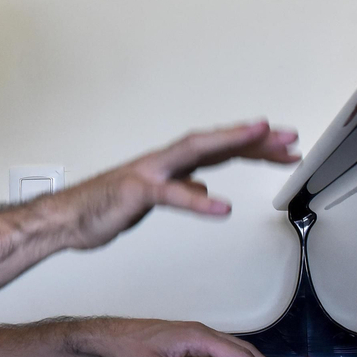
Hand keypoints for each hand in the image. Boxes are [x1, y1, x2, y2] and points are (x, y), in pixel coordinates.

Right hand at [45, 121, 299, 250]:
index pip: (218, 149)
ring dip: (231, 142)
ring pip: (196, 150)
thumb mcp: (152, 201)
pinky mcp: (135, 192)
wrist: (65, 220)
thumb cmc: (102, 208)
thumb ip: (181, 189)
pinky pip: (171, 194)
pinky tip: (222, 207)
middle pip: (215, 142)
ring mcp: (149, 172)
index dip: (252, 144)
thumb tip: (204, 187)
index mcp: (169, 164)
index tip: (283, 144)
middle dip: (254, 137)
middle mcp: (163, 161)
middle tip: (291, 136)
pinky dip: (197, 199)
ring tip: (264, 137)